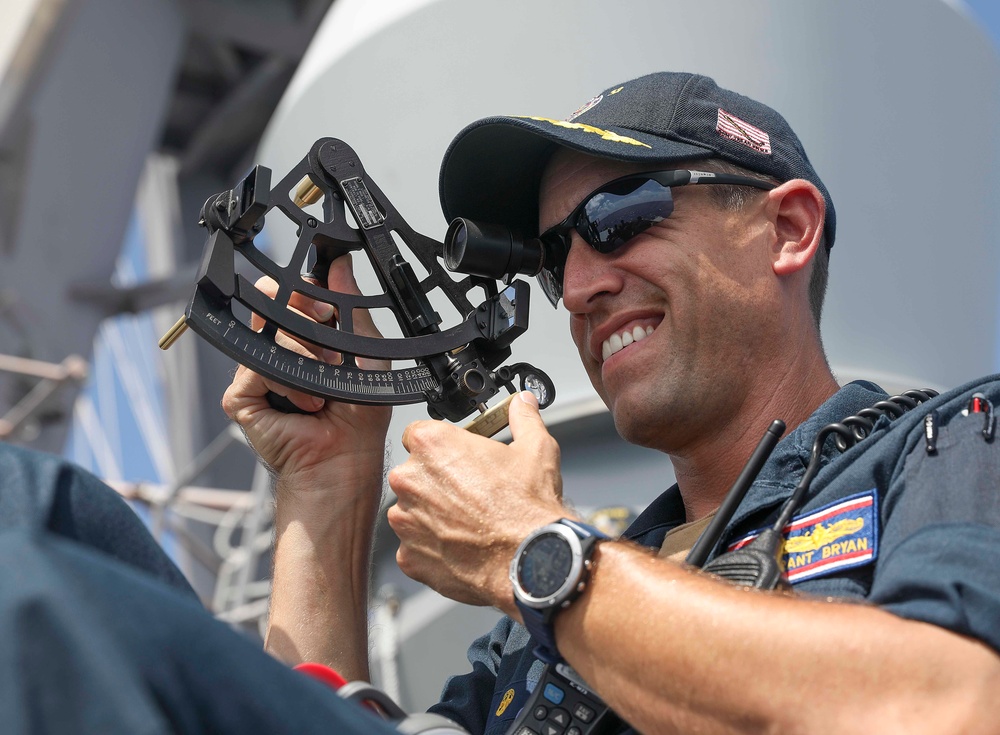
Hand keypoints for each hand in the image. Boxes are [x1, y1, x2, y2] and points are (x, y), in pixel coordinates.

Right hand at [222, 254, 390, 490]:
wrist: (345, 461)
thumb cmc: (358, 417)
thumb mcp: (367, 354)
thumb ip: (353, 309)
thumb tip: (340, 266)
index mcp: (305, 337)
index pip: (291, 294)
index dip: (307, 292)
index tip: (329, 307)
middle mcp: (277, 350)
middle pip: (268, 300)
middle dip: (301, 311)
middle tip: (327, 332)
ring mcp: (256, 372)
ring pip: (266, 332)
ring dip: (305, 353)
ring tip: (327, 380)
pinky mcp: (242, 396)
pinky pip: (255, 368)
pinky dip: (287, 382)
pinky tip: (307, 402)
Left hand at [387, 391, 568, 613]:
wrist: (530, 561)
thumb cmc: (527, 508)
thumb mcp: (535, 449)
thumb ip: (523, 418)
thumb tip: (522, 403)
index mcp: (432, 445)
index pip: (419, 434)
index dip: (442, 446)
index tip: (458, 458)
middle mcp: (410, 480)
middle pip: (414, 474)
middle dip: (437, 482)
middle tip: (470, 493)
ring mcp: (406, 520)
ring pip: (412, 511)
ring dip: (433, 515)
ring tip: (468, 522)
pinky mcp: (408, 556)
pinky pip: (415, 547)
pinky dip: (433, 548)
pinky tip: (462, 546)